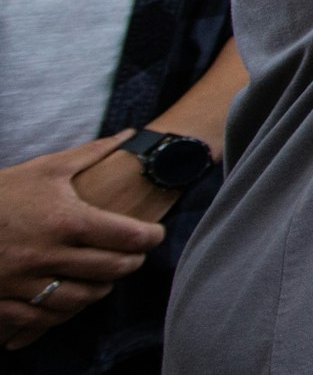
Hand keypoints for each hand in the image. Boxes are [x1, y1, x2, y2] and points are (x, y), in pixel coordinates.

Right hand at [0, 134, 163, 350]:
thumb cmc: (0, 193)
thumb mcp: (44, 169)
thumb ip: (90, 154)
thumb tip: (130, 135)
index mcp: (65, 221)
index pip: (127, 236)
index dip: (151, 237)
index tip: (155, 234)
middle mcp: (47, 255)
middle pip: (110, 270)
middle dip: (131, 263)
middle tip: (136, 255)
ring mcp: (23, 283)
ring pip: (80, 299)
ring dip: (100, 290)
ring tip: (105, 278)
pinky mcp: (1, 302)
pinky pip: (42, 318)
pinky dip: (61, 312)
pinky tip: (69, 299)